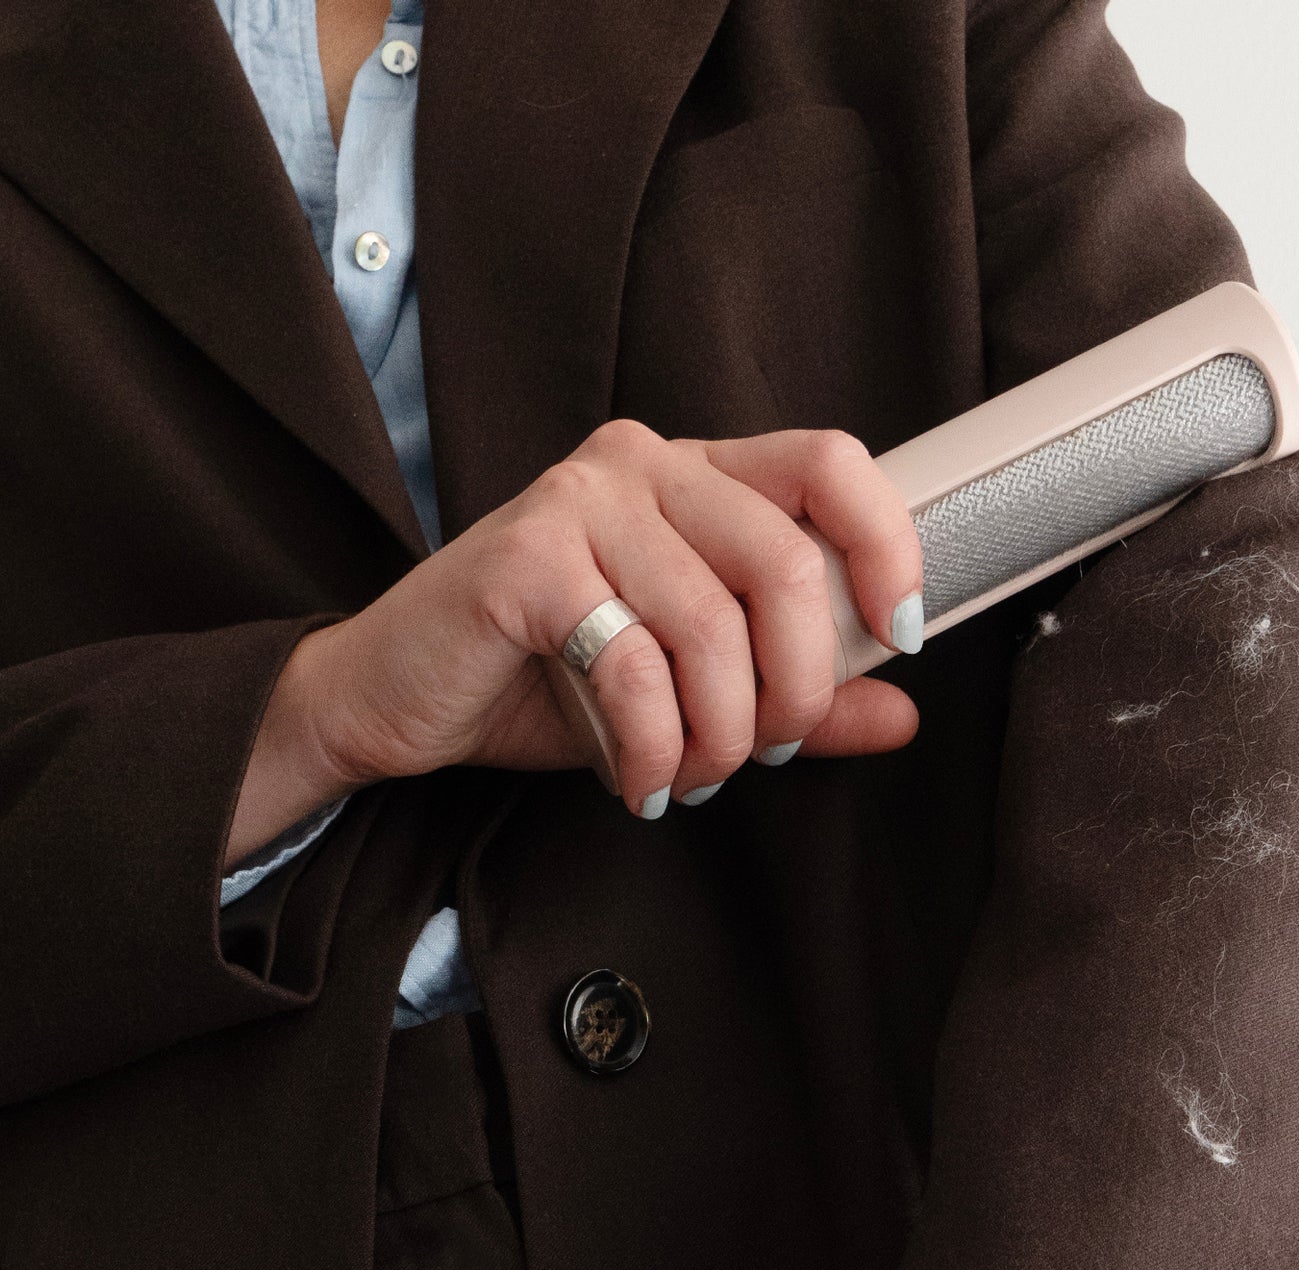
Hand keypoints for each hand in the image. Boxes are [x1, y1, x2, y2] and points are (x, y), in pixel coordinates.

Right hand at [228, 420, 922, 857]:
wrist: (394, 700)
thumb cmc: (541, 683)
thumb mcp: (689, 694)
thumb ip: (795, 698)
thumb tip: (903, 716)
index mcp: (694, 474)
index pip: (829, 462)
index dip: (885, 547)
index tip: (898, 636)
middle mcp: (641, 464)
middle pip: (784, 562)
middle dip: (795, 690)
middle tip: (763, 751)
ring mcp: (578, 503)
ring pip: (710, 629)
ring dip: (716, 736)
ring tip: (689, 775)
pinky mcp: (524, 560)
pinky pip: (632, 667)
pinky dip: (648, 748)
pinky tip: (636, 778)